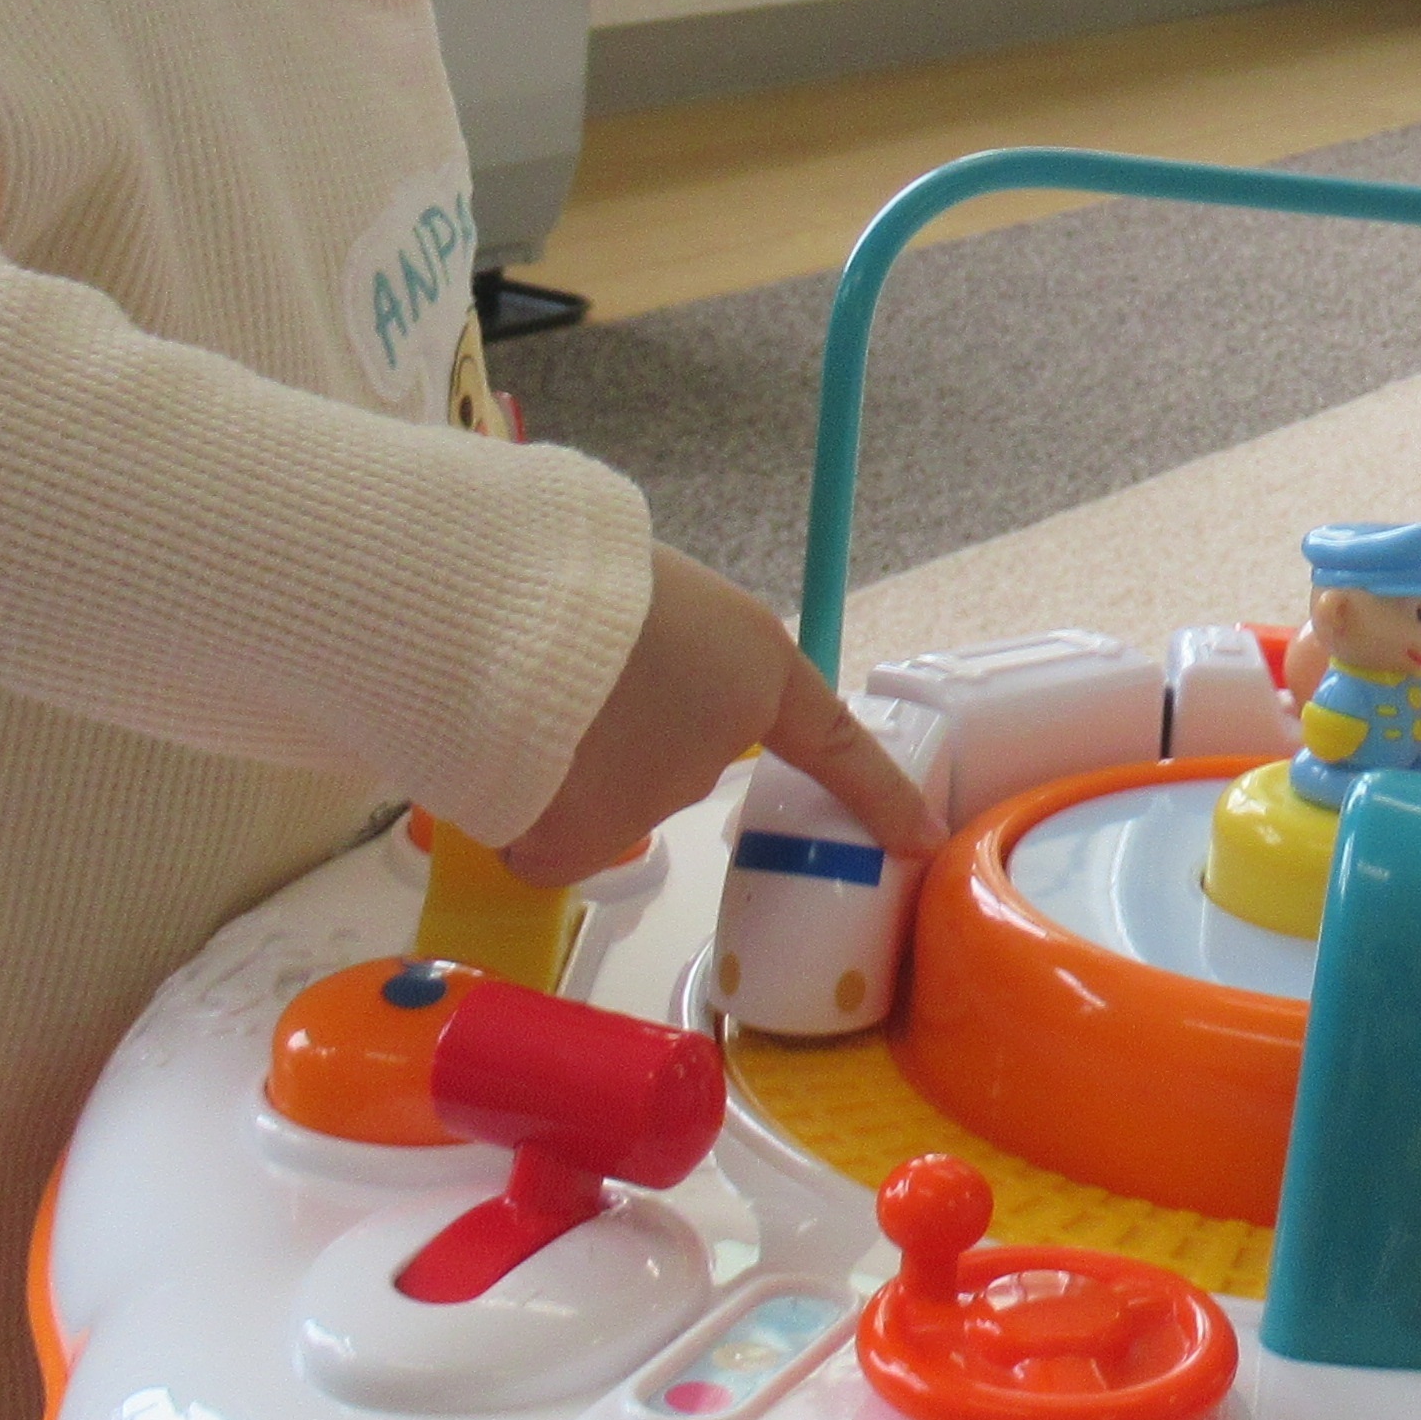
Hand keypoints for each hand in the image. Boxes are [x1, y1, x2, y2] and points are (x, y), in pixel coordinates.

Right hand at [505, 546, 938, 882]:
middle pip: (670, 763)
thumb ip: (669, 653)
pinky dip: (520, 815)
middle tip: (563, 680)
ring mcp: (654, 802)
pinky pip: (546, 842)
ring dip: (561, 767)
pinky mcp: (582, 843)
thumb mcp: (655, 594)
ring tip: (518, 702)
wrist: (511, 609)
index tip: (921, 837)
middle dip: (618, 736)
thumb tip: (612, 702)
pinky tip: (499, 762)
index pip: (835, 743)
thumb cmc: (581, 575)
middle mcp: (717, 749)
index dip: (877, 794)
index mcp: (754, 671)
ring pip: (598, 799)